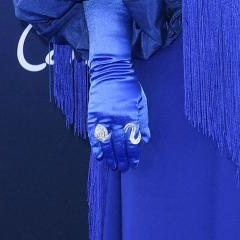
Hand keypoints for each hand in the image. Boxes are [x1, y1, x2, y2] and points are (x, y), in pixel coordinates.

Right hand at [87, 54, 149, 170]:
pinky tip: (99, 156)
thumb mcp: (141, 102)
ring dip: (110, 156)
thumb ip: (143, 122)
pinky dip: (96, 146)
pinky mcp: (92, 114)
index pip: (132, 140)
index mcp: (130, 115)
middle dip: (122, 158)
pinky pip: (94, 134)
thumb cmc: (129, 87)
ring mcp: (103, 117)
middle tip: (123, 168)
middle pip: (119, 144)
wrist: (110, 71)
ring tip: (113, 166)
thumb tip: (146, 139)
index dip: (133, 153)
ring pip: (106, 142)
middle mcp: (116, 118)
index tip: (134, 162)